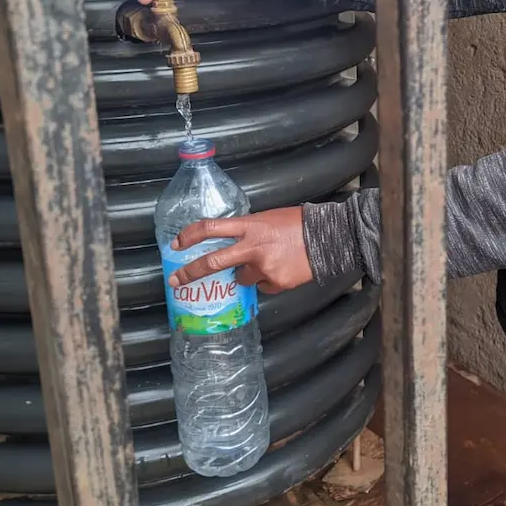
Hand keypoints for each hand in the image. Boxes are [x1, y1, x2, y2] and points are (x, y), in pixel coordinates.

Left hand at [168, 207, 313, 294]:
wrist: (330, 238)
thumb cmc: (299, 223)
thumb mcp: (268, 218)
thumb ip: (248, 231)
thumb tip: (234, 245)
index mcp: (251, 226)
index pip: (212, 228)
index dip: (190, 236)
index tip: (176, 244)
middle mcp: (253, 247)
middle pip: (214, 262)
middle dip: (191, 272)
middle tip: (176, 280)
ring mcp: (264, 268)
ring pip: (242, 278)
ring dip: (248, 273)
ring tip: (270, 261)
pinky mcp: (276, 283)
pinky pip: (263, 286)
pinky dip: (268, 280)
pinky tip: (283, 269)